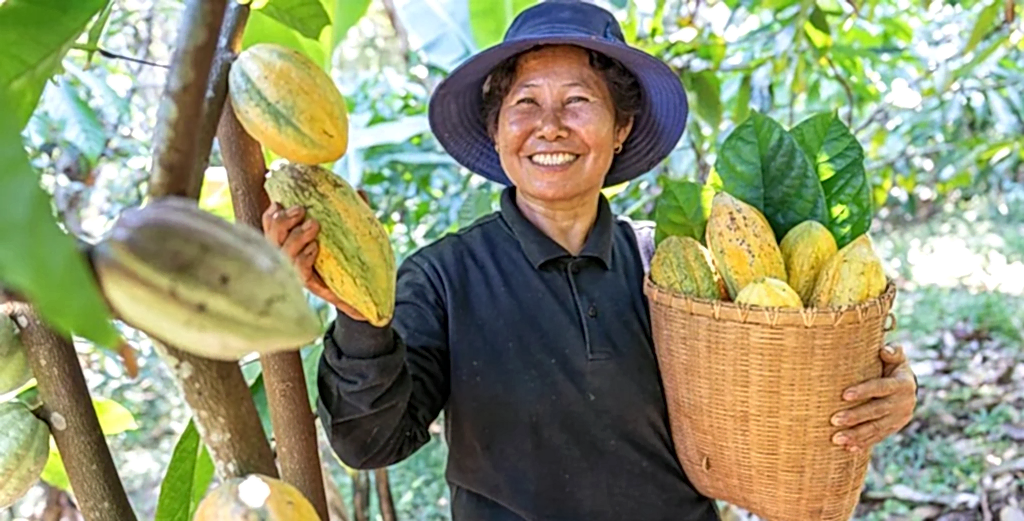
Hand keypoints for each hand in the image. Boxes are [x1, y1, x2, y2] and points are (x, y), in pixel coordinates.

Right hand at [261, 201, 367, 322]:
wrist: (363, 290)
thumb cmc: (350, 255)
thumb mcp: (350, 229)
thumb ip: (352, 210)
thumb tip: (360, 191)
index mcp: (293, 241)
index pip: (271, 227)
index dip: (271, 215)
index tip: (279, 203)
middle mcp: (290, 257)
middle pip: (272, 238)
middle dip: (282, 222)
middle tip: (300, 211)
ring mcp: (298, 272)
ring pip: (283, 253)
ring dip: (296, 237)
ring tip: (313, 225)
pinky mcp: (310, 285)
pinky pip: (300, 273)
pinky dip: (304, 258)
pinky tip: (314, 248)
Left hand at [830, 344, 916, 451]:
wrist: (908, 386)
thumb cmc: (892, 366)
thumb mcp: (897, 358)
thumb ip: (893, 353)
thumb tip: (885, 350)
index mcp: (902, 384)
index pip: (881, 388)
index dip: (863, 391)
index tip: (844, 395)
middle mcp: (902, 403)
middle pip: (876, 411)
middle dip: (855, 417)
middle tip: (834, 420)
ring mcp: (898, 418)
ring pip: (875, 428)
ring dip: (856, 435)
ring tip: (836, 438)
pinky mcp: (893, 428)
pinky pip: (877, 437)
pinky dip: (863, 444)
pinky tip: (848, 449)